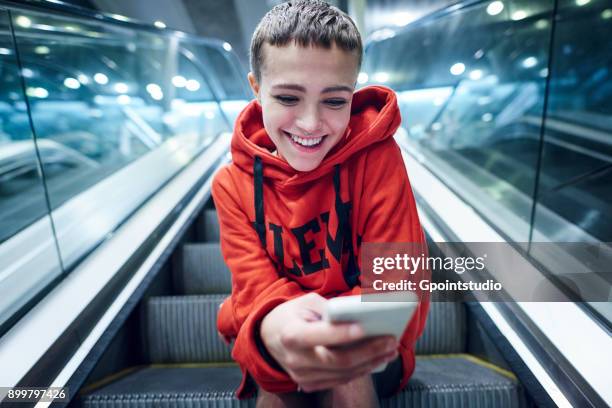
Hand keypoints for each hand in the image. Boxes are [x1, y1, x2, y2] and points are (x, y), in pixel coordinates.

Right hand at [260, 292, 397, 391]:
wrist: (268, 337)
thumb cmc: (293, 314)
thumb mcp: (307, 302)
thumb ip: (331, 308)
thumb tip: (361, 317)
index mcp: (292, 334)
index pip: (322, 336)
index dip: (345, 333)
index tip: (367, 326)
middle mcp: (296, 359)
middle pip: (338, 360)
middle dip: (369, 351)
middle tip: (390, 340)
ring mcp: (302, 376)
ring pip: (343, 374)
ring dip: (371, 362)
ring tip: (390, 350)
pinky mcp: (310, 384)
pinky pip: (340, 380)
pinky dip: (361, 370)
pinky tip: (377, 359)